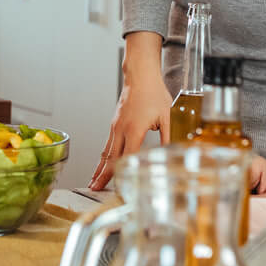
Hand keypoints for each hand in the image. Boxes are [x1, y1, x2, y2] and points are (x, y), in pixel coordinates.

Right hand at [90, 34, 170, 189]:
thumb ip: (168, 137)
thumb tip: (172, 153)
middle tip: (95, 190)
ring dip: (99, 167)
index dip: (122, 175)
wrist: (140, 75)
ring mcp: (115, 126)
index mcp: (134, 130)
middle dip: (102, 176)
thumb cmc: (154, 93)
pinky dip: (103, 156)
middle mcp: (121, 129)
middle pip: (110, 158)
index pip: (127, 157)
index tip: (119, 188)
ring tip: (93, 181)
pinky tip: (102, 162)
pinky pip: (107, 143)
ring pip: (106, 151)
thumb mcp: (167, 116)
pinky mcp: (115, 122)